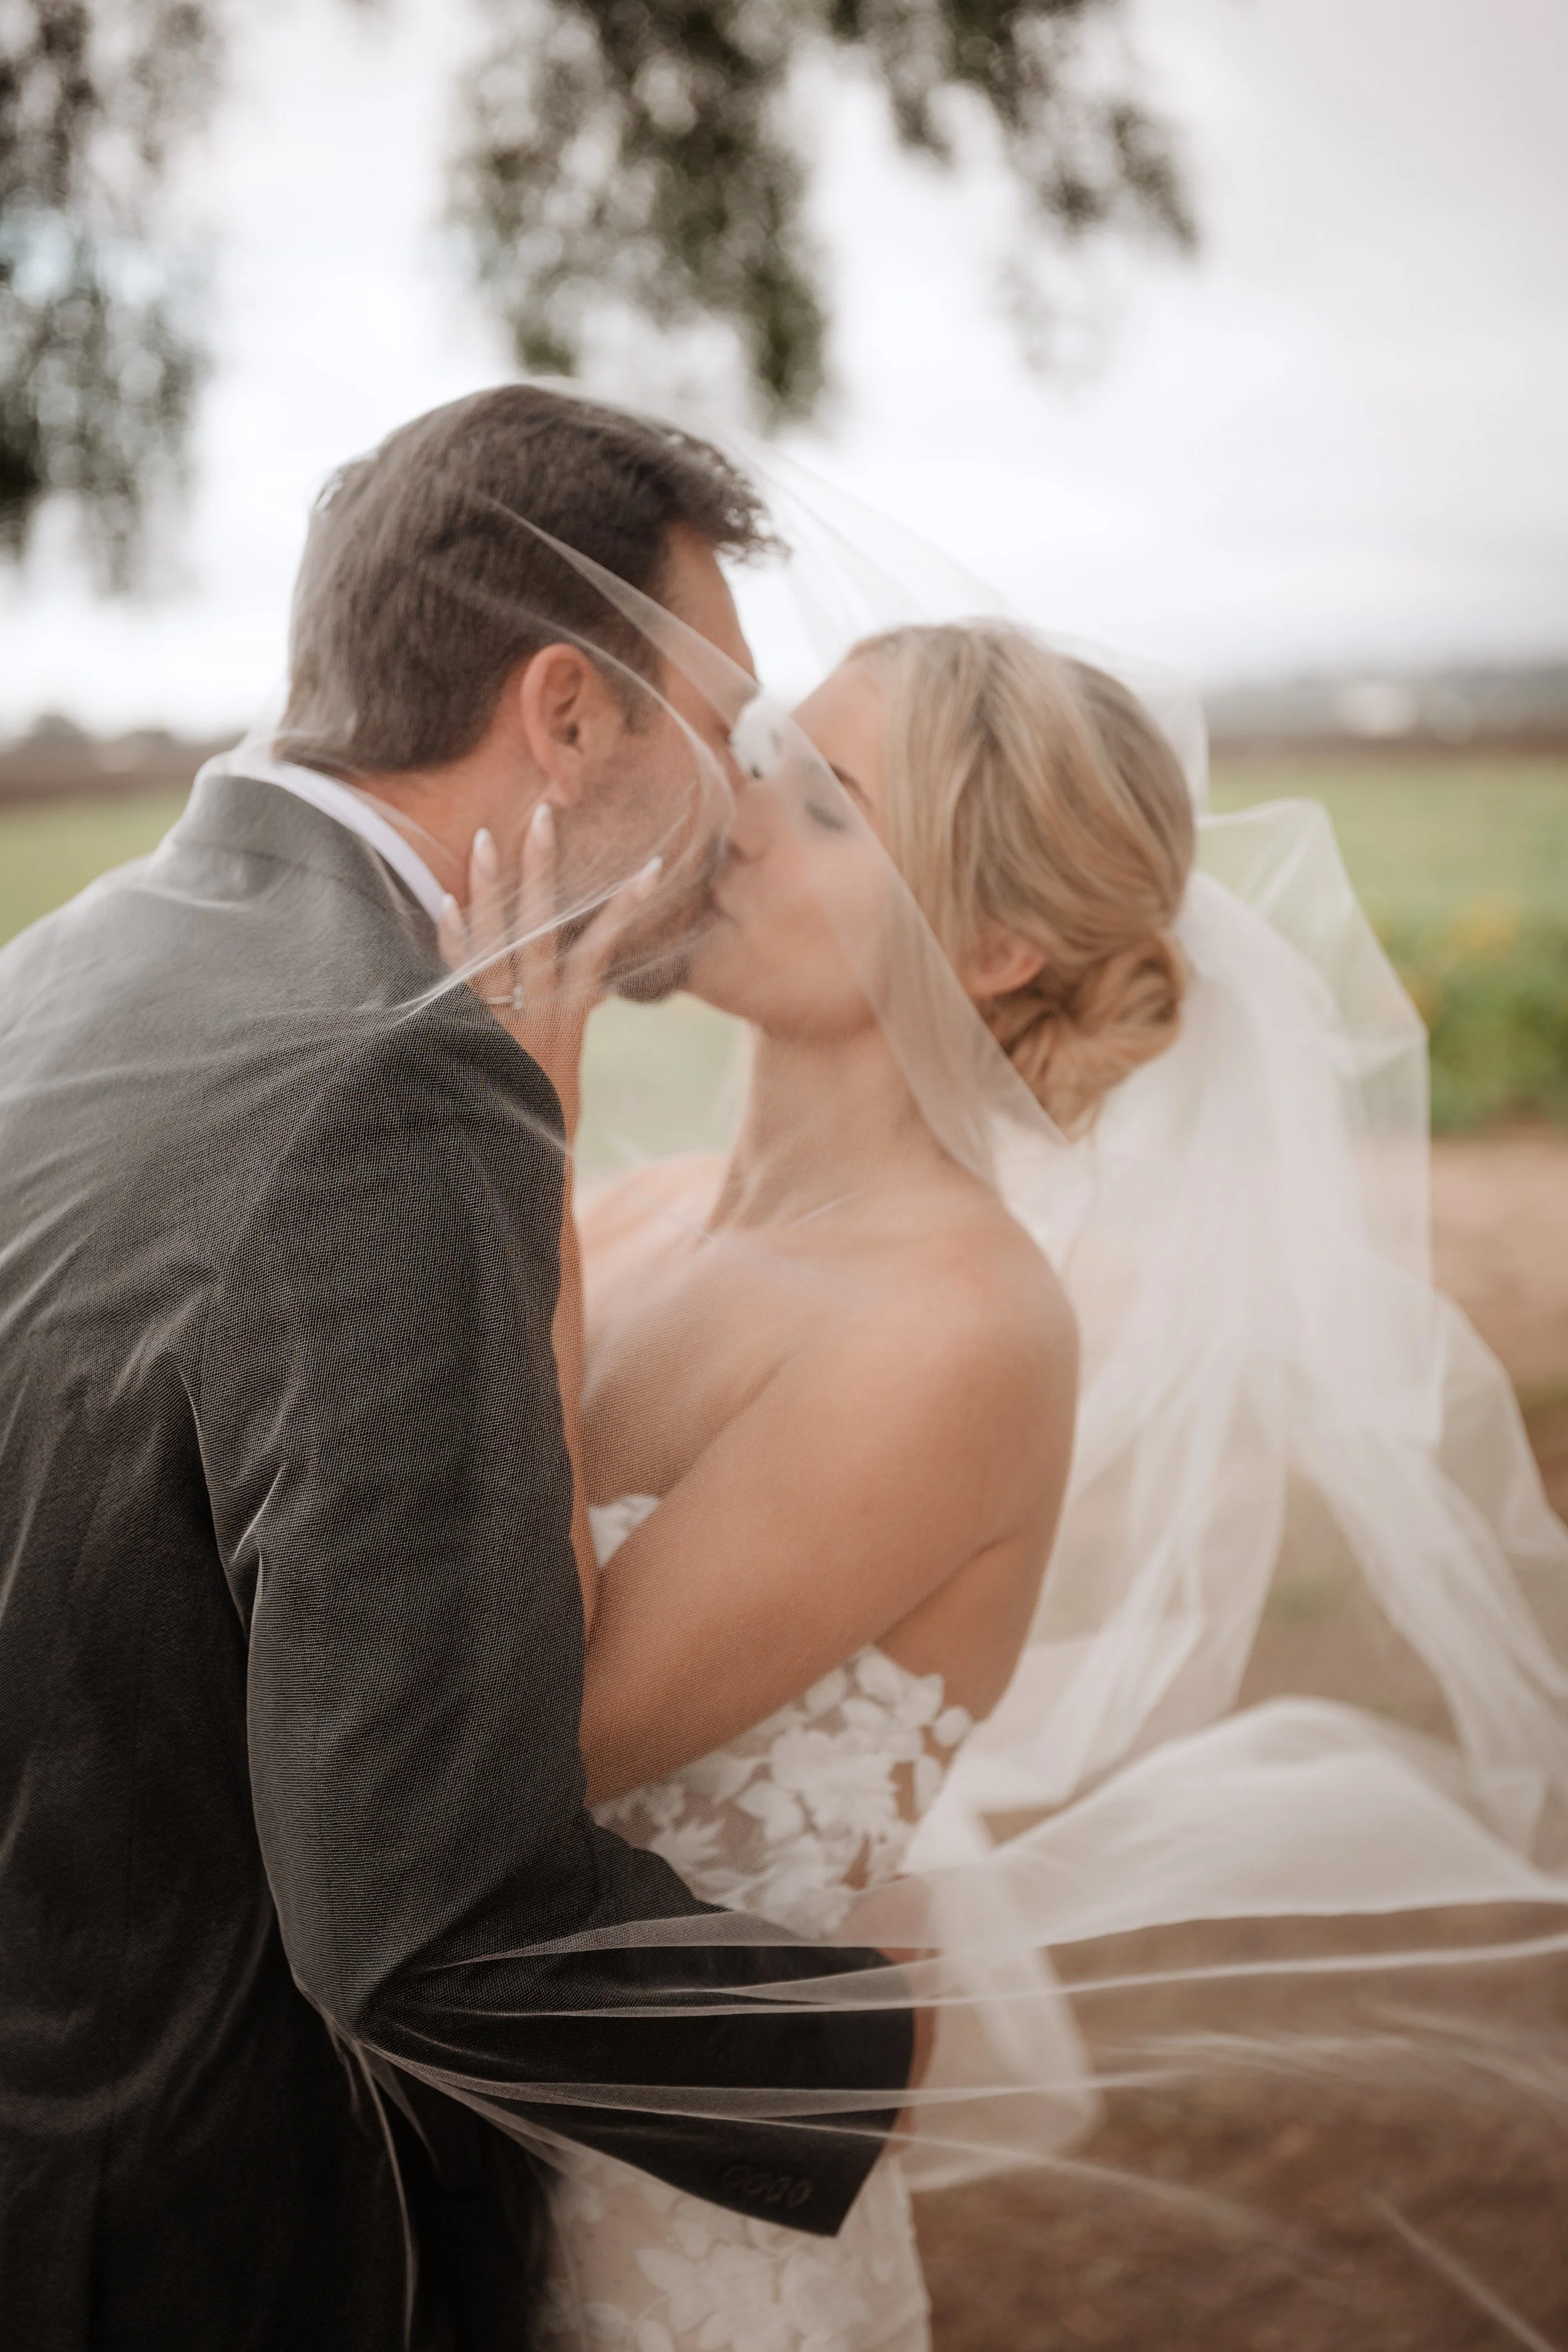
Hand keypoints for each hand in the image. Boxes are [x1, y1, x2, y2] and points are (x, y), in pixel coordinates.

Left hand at [437, 804, 661, 1138]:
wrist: (521, 1179)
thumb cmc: (541, 1130)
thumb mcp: (562, 1076)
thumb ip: (562, 1028)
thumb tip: (574, 995)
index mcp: (569, 1022)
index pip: (600, 949)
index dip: (623, 907)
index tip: (650, 868)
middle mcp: (539, 1015)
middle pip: (542, 928)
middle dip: (543, 869)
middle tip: (543, 815)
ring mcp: (502, 1023)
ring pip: (499, 945)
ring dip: (493, 889)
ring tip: (488, 838)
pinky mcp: (468, 1036)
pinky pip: (459, 980)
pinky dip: (455, 941)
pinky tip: (448, 904)